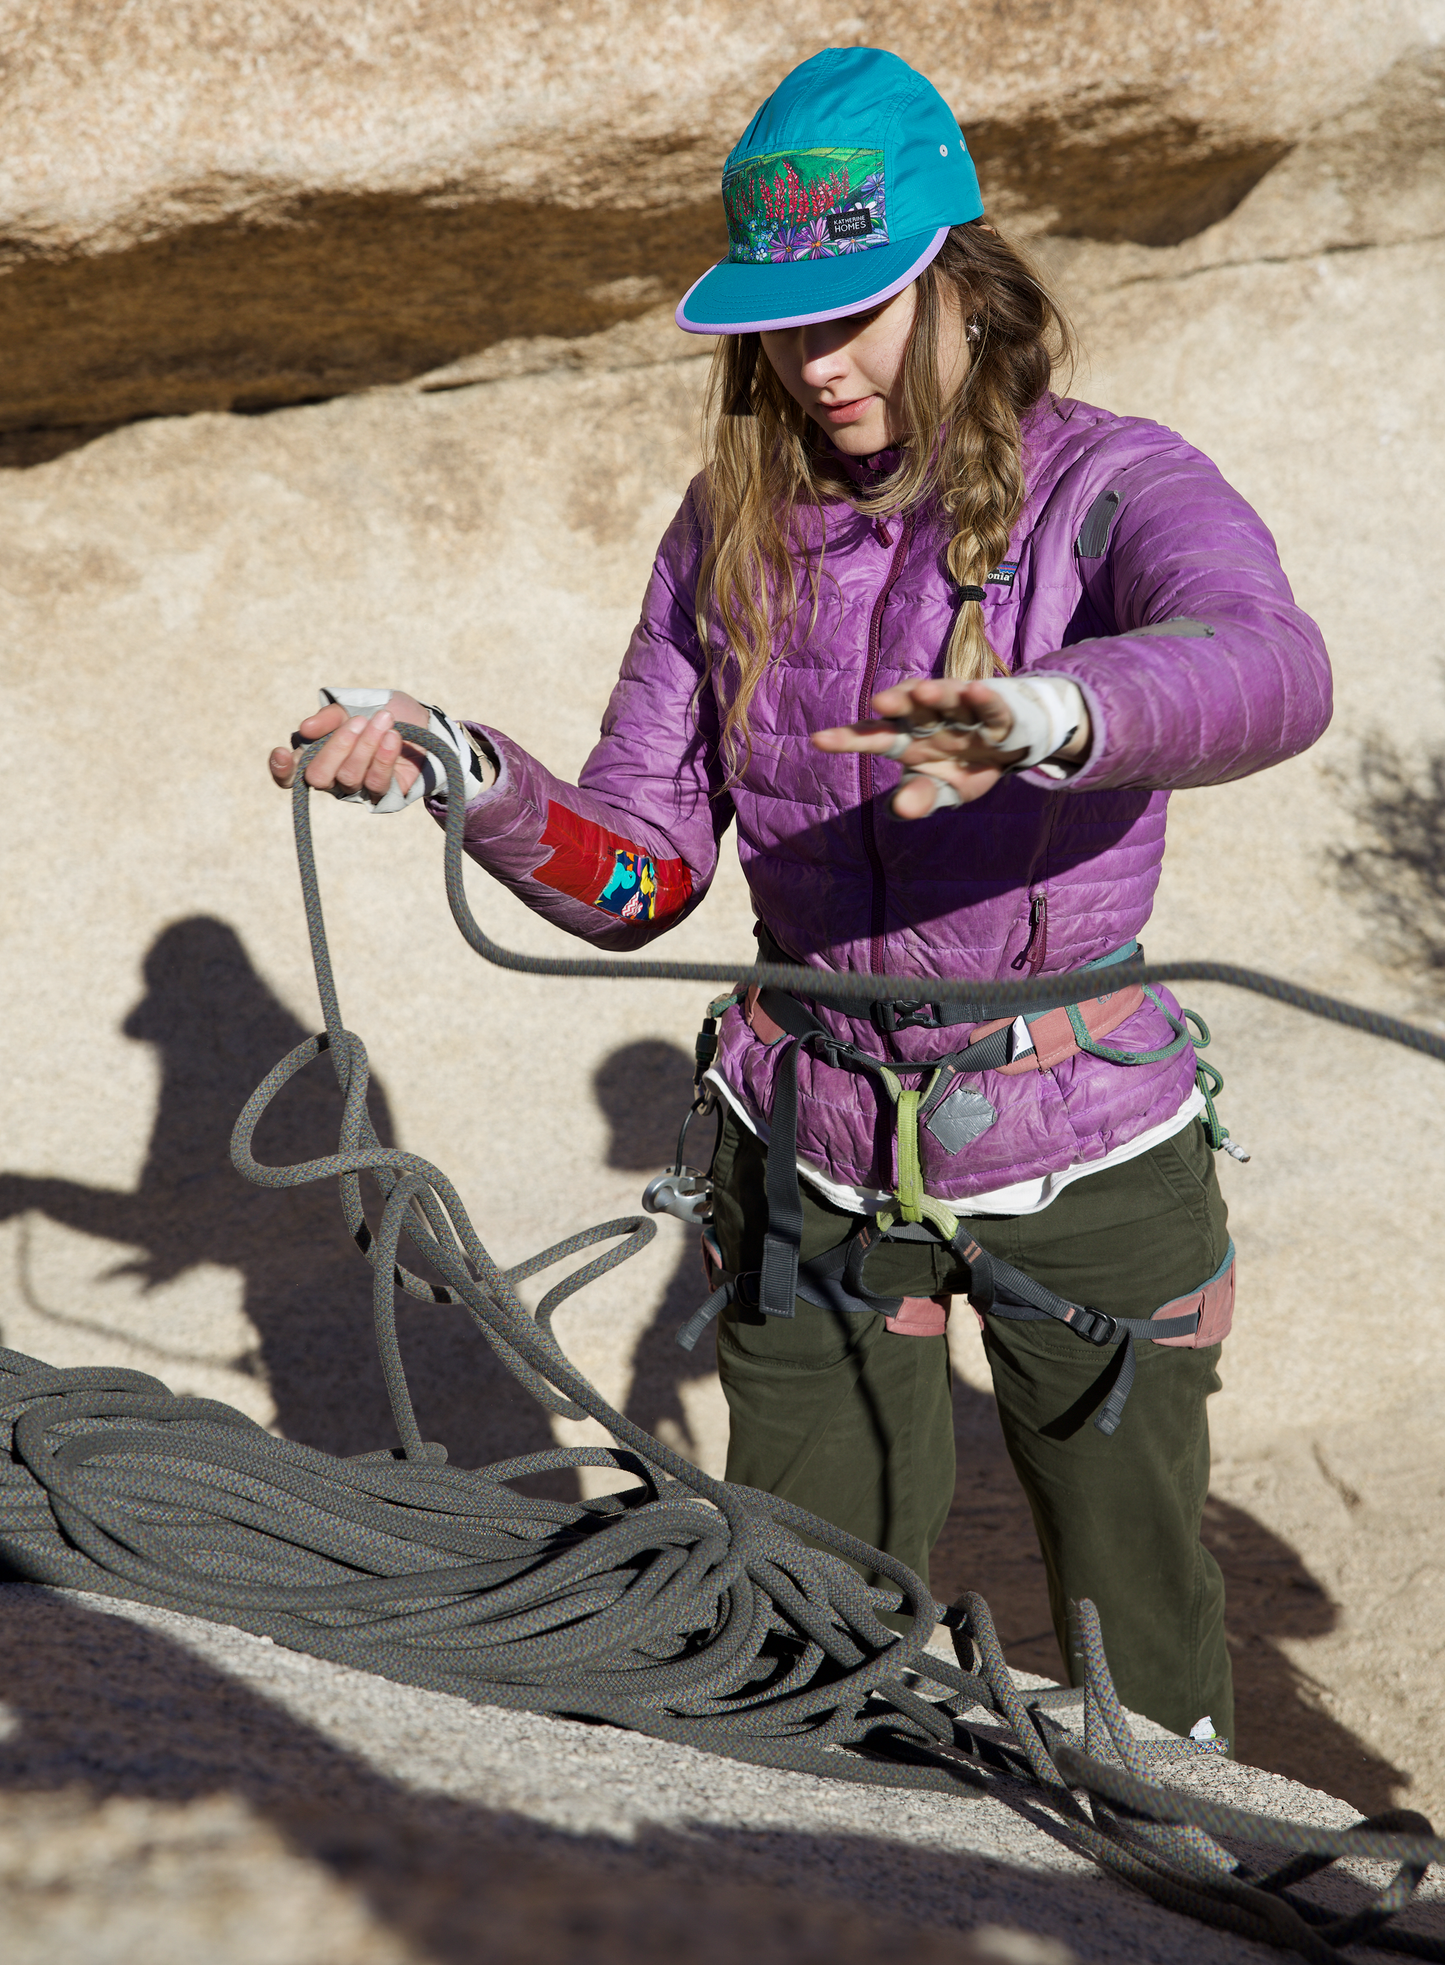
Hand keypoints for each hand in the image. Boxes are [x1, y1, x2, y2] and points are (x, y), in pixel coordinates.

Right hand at [269, 690, 429, 803]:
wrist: (423, 721)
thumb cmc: (380, 711)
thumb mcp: (354, 705)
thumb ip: (330, 717)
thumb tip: (304, 729)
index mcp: (317, 754)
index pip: (289, 774)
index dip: (281, 769)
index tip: (282, 752)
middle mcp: (333, 777)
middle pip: (318, 776)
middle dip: (337, 746)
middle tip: (358, 721)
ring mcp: (357, 789)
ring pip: (349, 777)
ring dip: (366, 745)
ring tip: (384, 720)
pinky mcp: (383, 796)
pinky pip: (377, 782)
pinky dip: (384, 756)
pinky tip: (393, 736)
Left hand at [811, 677, 1089, 816]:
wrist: (1009, 751)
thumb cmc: (964, 767)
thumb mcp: (942, 790)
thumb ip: (920, 798)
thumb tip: (900, 809)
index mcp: (907, 739)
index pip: (873, 736)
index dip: (847, 738)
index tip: (818, 740)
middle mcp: (929, 719)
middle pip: (907, 708)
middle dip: (896, 704)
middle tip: (879, 704)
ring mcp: (960, 710)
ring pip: (945, 697)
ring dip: (936, 693)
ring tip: (924, 692)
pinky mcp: (994, 710)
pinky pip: (987, 704)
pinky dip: (982, 698)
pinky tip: (974, 690)